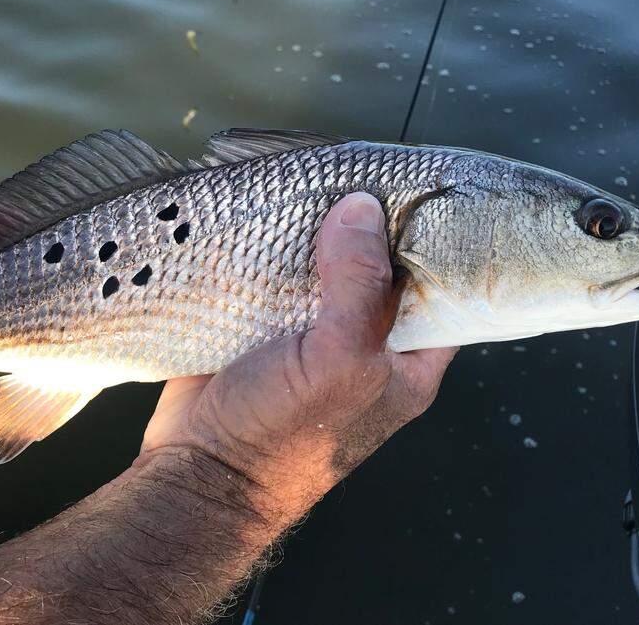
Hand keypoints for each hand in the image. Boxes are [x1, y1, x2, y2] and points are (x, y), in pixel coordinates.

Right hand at [142, 192, 456, 521]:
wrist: (198, 472)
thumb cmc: (283, 438)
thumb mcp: (340, 361)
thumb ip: (359, 285)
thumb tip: (361, 208)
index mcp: (404, 358)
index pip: (440, 288)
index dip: (436, 240)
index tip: (422, 186)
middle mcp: (361, 342)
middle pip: (374, 266)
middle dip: (363, 223)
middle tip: (356, 167)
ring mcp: (308, 332)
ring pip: (319, 264)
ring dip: (308, 228)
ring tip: (310, 175)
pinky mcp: (258, 323)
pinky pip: (269, 273)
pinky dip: (264, 245)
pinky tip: (264, 207)